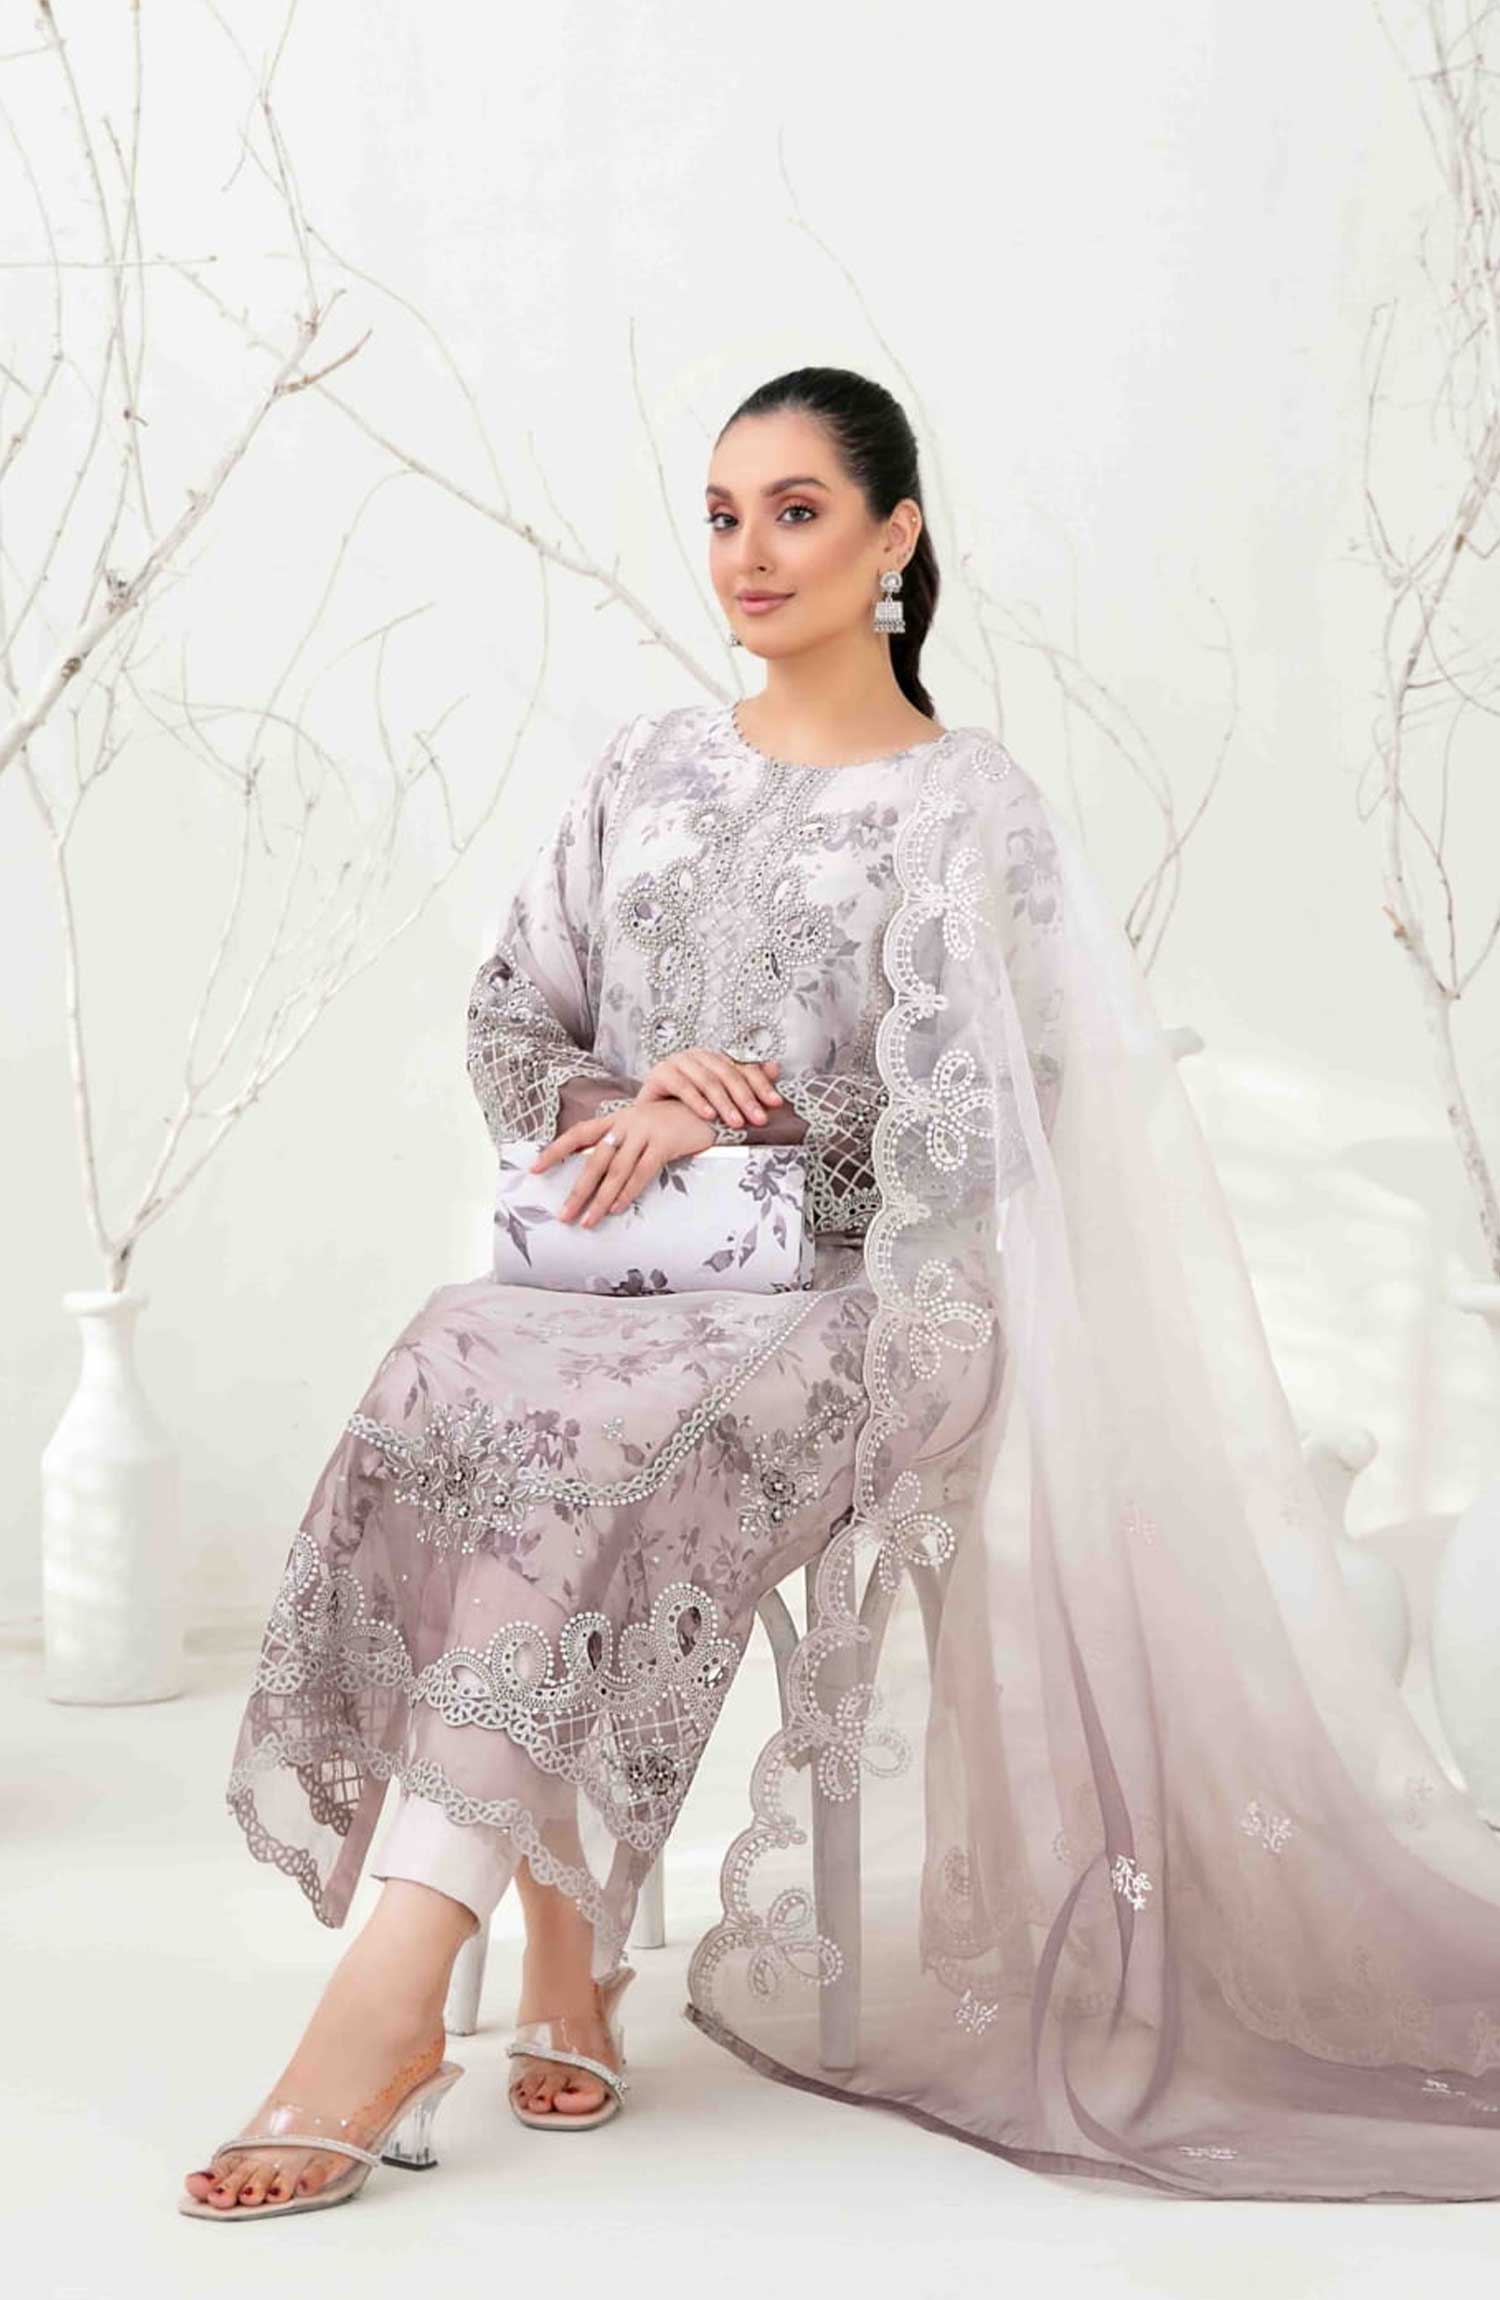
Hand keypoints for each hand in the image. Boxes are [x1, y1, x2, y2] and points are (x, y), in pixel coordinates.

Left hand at [527, 1098, 717, 1225]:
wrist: (705, 1108)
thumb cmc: (670, 1123)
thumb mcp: (640, 1128)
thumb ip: (620, 1144)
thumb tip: (597, 1176)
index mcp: (615, 1120)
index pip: (578, 1134)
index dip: (555, 1150)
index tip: (535, 1168)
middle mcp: (625, 1123)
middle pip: (595, 1160)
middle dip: (578, 1190)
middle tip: (564, 1214)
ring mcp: (644, 1131)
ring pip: (616, 1170)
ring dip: (600, 1199)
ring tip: (588, 1220)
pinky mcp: (664, 1142)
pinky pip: (641, 1171)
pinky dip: (628, 1191)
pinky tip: (616, 1207)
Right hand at [635, 1049, 784, 1129]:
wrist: (649, 1120)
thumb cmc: (685, 1110)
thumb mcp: (720, 1102)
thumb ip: (746, 1085)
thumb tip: (775, 1068)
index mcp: (716, 1060)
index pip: (744, 1067)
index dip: (761, 1085)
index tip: (776, 1103)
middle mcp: (699, 1056)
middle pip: (728, 1074)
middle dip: (746, 1098)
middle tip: (758, 1119)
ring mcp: (679, 1062)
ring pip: (707, 1080)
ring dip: (724, 1103)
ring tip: (736, 1122)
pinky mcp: (660, 1072)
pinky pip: (682, 1086)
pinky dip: (697, 1101)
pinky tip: (708, 1115)